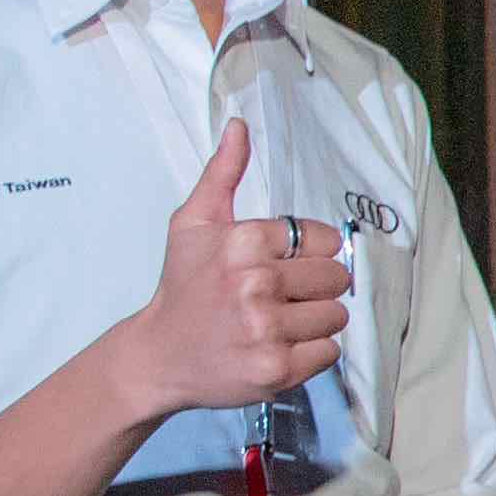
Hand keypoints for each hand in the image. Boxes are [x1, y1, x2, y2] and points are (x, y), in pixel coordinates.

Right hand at [99, 122, 349, 422]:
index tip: (287, 264)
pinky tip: (280, 345)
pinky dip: (312, 351)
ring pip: (337, 315)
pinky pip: (330, 352)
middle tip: (284, 296)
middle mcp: (255, 285)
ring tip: (280, 321)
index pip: (323, 239)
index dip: (313, 252)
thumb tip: (239, 126)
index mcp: (242, 243)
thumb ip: (223, 174)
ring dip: (317, 320)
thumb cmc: (183, 285)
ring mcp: (267, 330)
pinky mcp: (277, 369)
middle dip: (317, 286)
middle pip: (336, 277)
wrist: (158, 356)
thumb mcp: (193, 223)